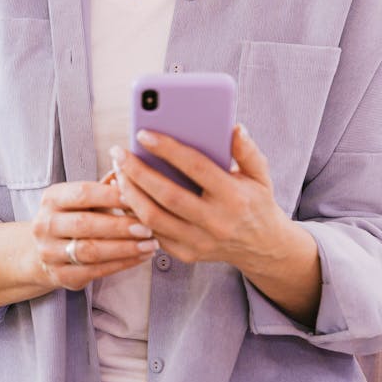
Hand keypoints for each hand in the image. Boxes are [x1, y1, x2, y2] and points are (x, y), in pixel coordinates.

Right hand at [30, 177, 157, 291]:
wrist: (45, 253)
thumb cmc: (73, 218)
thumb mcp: (83, 200)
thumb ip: (105, 188)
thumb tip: (131, 173)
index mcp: (52, 198)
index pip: (83, 193)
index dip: (111, 196)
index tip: (137, 198)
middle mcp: (45, 224)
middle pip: (85, 224)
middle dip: (120, 226)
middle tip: (148, 227)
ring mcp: (50, 252)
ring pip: (90, 251)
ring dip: (125, 248)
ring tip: (150, 244)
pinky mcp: (60, 275)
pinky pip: (94, 271)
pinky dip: (121, 264)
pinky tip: (140, 257)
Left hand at [110, 126, 290, 276]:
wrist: (262, 247)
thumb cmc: (257, 202)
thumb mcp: (260, 174)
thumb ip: (247, 150)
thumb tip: (234, 127)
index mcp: (233, 197)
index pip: (196, 168)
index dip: (168, 149)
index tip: (143, 133)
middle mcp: (215, 221)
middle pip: (167, 195)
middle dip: (137, 172)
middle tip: (118, 152)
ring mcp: (199, 241)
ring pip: (154, 218)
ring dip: (130, 193)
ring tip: (118, 171)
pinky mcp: (187, 254)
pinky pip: (154, 234)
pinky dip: (136, 213)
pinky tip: (127, 193)